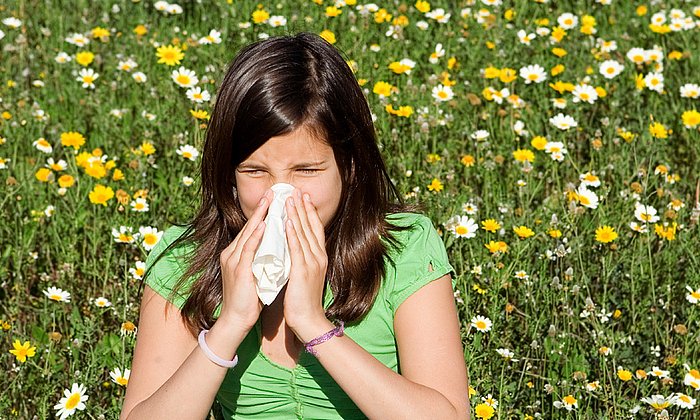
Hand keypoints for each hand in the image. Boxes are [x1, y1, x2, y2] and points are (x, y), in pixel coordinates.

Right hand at [217, 189, 271, 333]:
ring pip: (248, 233)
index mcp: (237, 254)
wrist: (236, 320)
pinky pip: (248, 249)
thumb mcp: (256, 273)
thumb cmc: (249, 299)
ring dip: (260, 216)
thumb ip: (262, 259)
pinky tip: (264, 224)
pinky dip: (256, 235)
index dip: (263, 214)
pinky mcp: (238, 270)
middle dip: (262, 209)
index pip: (252, 230)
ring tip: (270, 201)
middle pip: (249, 226)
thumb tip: (277, 248)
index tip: (275, 200)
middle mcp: (232, 253)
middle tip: (274, 192)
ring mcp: (233, 260)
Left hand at [283, 189, 331, 341]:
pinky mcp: (302, 271)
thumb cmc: (304, 300)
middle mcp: (318, 257)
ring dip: (297, 215)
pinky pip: (297, 248)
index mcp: (319, 257)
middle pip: (311, 227)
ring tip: (290, 199)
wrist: (308, 320)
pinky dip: (293, 234)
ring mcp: (311, 263)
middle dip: (303, 207)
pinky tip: (288, 222)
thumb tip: (294, 247)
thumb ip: (302, 260)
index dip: (310, 212)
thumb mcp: (305, 275)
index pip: (315, 229)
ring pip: (304, 233)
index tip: (304, 197)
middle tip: (297, 190)